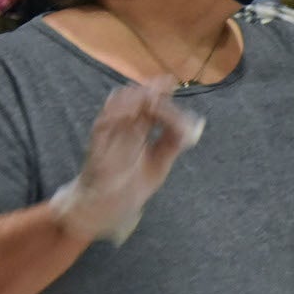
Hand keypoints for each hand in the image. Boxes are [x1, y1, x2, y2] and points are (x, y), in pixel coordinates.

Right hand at [50, 80, 202, 244]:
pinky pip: (102, 126)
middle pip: (134, 101)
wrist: (105, 210)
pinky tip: (132, 111)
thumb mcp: (159, 164)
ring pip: (117, 107)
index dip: (159, 93)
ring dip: (134, 98)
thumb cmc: (130, 187)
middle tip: (163, 82)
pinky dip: (115, 115)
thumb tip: (196, 124)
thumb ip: (173, 144)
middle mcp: (123, 130)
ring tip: (151, 94)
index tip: (170, 82)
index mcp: (138, 132)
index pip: (149, 106)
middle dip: (149, 90)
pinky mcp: (97, 148)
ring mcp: (108, 137)